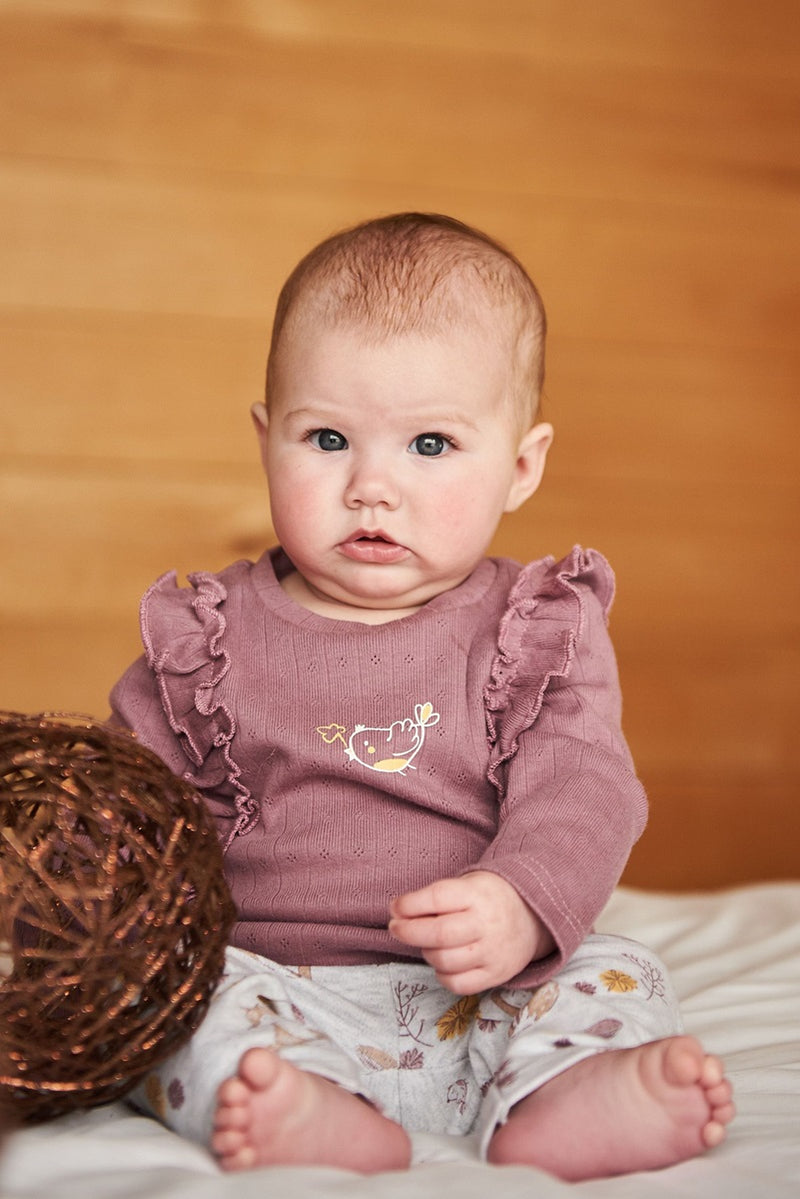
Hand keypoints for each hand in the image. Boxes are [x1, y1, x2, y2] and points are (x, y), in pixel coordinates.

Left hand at [388, 870, 553, 993]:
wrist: (532, 915)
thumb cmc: (488, 898)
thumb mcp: (467, 885)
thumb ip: (435, 897)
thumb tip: (398, 913)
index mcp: (478, 895)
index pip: (438, 898)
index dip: (410, 904)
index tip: (394, 908)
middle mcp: (487, 923)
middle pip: (439, 933)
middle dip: (409, 932)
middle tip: (396, 928)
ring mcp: (493, 951)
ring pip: (445, 960)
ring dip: (427, 952)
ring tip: (428, 943)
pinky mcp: (496, 974)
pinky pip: (459, 984)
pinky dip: (443, 976)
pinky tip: (443, 963)